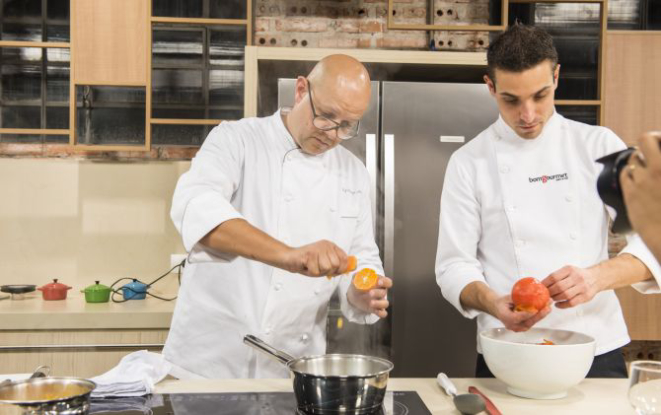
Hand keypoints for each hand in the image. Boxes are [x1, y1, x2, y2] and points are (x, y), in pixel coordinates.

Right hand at [281, 240, 348, 276]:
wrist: (289, 258)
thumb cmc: (306, 262)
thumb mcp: (324, 264)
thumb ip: (336, 266)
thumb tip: (350, 269)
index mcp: (331, 246)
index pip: (344, 258)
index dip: (341, 268)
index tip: (334, 271)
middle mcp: (326, 245)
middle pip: (335, 265)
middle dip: (327, 271)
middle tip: (317, 268)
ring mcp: (318, 248)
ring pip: (327, 268)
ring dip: (318, 272)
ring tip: (311, 266)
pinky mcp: (310, 254)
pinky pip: (316, 271)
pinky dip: (310, 272)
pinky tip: (306, 266)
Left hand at [347, 275, 392, 317]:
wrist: (354, 295)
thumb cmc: (358, 284)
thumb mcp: (357, 277)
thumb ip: (358, 275)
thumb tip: (359, 273)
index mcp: (379, 283)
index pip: (387, 282)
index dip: (385, 282)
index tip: (379, 282)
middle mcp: (381, 292)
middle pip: (384, 292)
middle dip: (377, 293)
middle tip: (370, 293)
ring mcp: (379, 301)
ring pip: (385, 303)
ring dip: (379, 304)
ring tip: (371, 303)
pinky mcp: (376, 309)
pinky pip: (383, 313)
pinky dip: (381, 313)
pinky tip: (376, 311)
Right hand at [490, 295, 550, 331]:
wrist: (498, 309)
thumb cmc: (501, 303)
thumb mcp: (506, 298)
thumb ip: (516, 298)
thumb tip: (528, 293)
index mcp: (506, 317)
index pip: (517, 318)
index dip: (526, 314)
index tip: (535, 310)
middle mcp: (512, 325)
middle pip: (527, 322)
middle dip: (539, 315)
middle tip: (547, 308)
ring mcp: (518, 328)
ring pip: (532, 323)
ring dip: (541, 315)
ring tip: (549, 307)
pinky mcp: (523, 327)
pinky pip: (532, 322)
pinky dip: (539, 316)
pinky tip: (545, 309)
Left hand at [542, 265, 599, 308]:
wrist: (596, 278)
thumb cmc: (578, 275)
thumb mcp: (568, 270)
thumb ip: (557, 276)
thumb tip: (542, 284)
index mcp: (569, 270)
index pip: (553, 277)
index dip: (545, 283)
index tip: (540, 288)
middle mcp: (576, 277)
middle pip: (559, 287)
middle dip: (550, 292)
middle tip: (545, 295)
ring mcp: (582, 287)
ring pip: (565, 295)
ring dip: (555, 298)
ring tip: (551, 299)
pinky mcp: (585, 296)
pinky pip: (572, 303)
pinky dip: (562, 305)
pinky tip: (558, 304)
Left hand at [621, 131, 660, 247]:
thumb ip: (660, 168)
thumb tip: (657, 162)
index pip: (657, 138)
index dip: (660, 136)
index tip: (660, 140)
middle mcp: (658, 169)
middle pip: (645, 139)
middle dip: (649, 140)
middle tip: (653, 147)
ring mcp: (644, 181)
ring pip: (634, 158)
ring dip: (641, 159)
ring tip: (648, 167)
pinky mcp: (631, 193)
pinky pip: (625, 173)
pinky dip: (630, 172)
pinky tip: (637, 177)